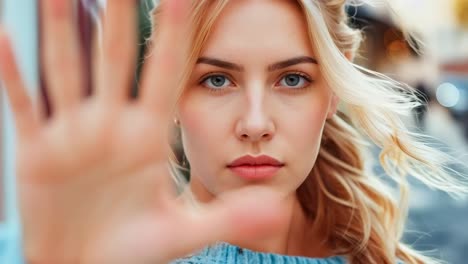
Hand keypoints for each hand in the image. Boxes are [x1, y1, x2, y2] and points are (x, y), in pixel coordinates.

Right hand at [0, 0, 282, 262]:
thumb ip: (228, 217)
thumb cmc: (134, 251)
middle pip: (115, 57)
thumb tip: (276, 208)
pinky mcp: (38, 154)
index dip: (173, 32)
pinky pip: (25, 106)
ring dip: (61, 28)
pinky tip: (5, 36)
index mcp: (147, 137)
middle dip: (119, 13)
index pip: (164, 71)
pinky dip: (13, 74)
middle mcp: (111, 126)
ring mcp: (73, 135)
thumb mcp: (184, 233)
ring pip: (67, 69)